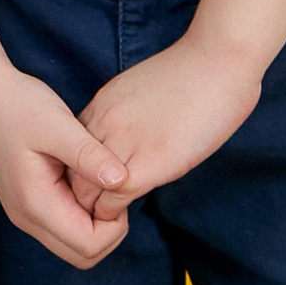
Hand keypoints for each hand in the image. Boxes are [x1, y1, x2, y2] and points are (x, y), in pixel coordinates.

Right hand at [0, 59, 130, 269]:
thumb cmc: (16, 103)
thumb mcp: (56, 124)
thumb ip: (89, 155)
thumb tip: (123, 181)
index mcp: (34, 203)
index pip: (89, 246)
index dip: (115, 225)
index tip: (115, 185)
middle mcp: (26, 217)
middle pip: (83, 255)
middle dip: (109, 231)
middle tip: (110, 186)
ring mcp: (23, 212)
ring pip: (73, 244)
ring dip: (95, 223)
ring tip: (96, 179)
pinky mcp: (26, 202)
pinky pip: (62, 227)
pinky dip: (80, 213)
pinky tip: (80, 178)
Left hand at [78, 35, 261, 218]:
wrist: (215, 60)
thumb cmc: (192, 73)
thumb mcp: (144, 90)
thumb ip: (130, 113)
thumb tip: (135, 132)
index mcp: (103, 106)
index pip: (70, 146)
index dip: (76, 171)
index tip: (88, 186)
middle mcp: (104, 123)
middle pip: (69, 168)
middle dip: (74, 194)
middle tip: (86, 213)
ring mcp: (123, 142)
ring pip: (85, 186)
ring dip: (91, 209)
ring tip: (100, 224)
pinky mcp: (150, 162)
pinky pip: (115, 196)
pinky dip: (112, 214)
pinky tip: (121, 219)